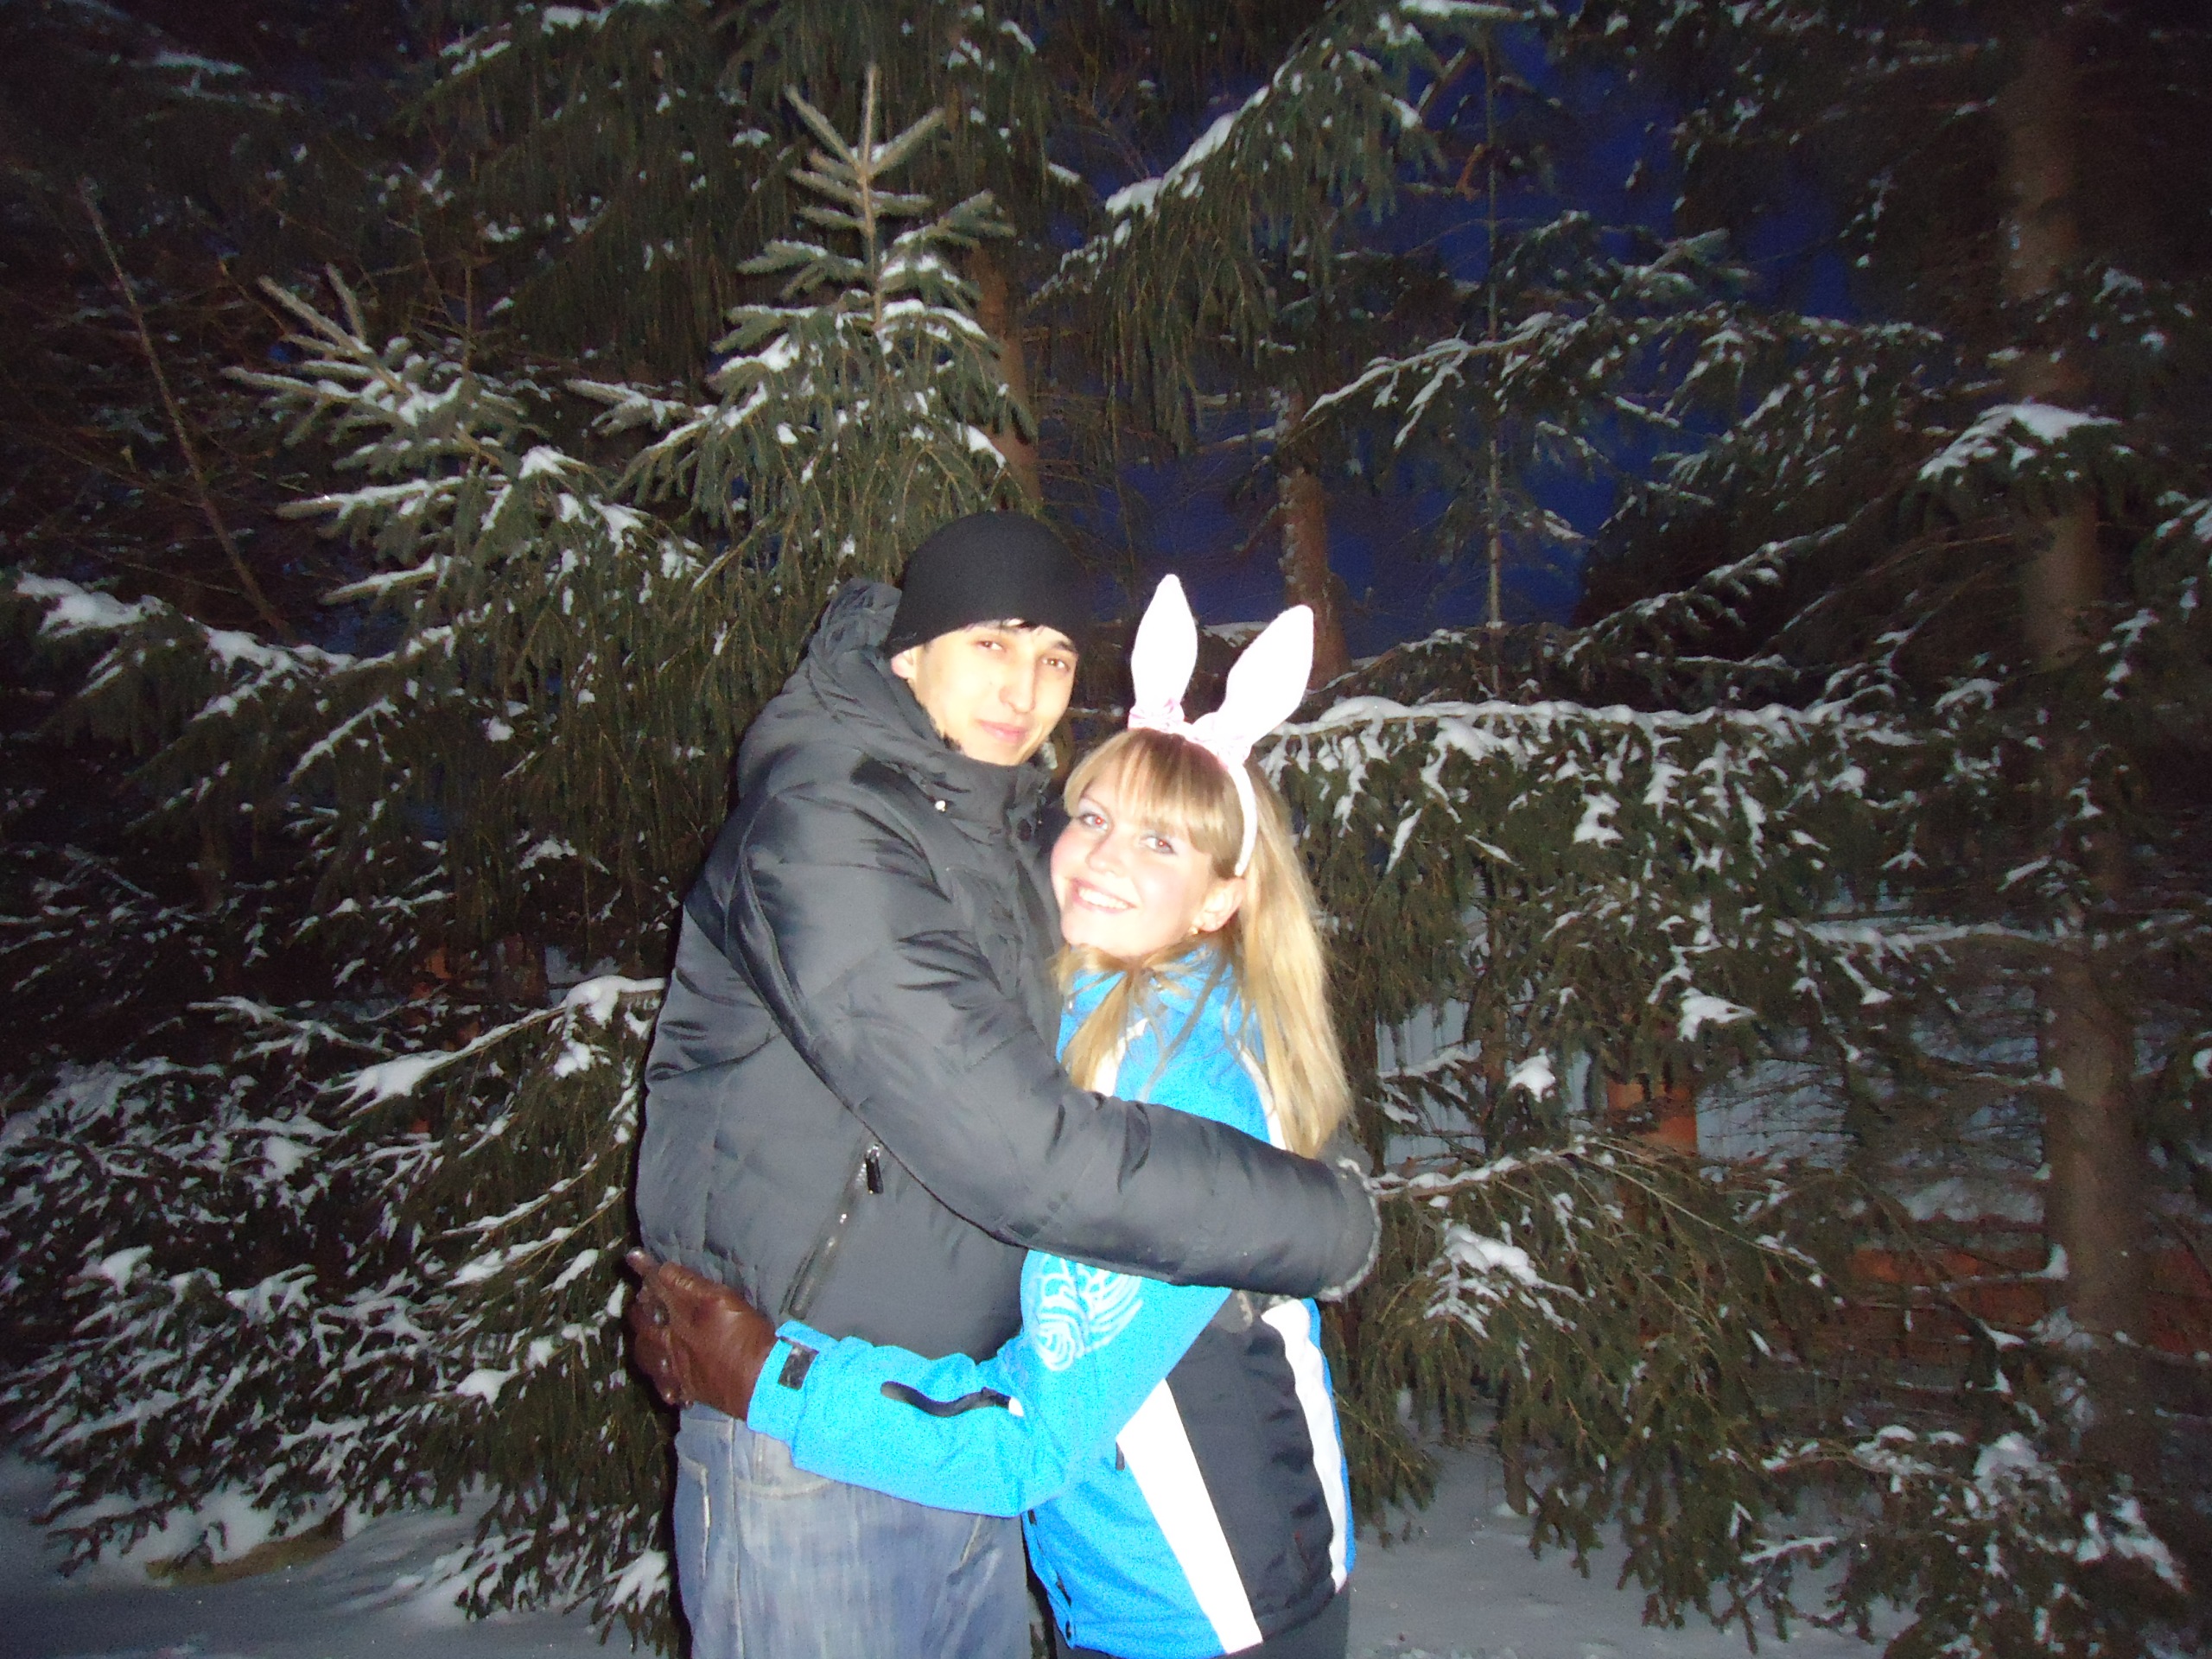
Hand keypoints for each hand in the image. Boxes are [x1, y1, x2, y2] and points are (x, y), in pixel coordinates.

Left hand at [624, 1251, 779, 1418]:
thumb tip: (663, 1271)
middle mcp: (670, 1341)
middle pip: (644, 1322)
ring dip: (642, 1340)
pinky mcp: (686, 1388)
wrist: (759, 1380)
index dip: (645, 1270)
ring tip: (645, 1334)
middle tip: (640, 1299)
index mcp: (680, 1316)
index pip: (658, 1287)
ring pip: (646, 1353)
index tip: (633, 1256)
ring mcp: (675, 1367)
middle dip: (639, 1308)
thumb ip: (690, 1285)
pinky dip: (660, 1377)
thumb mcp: (723, 1300)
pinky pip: (663, 1384)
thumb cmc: (746, 1335)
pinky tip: (664, 1374)